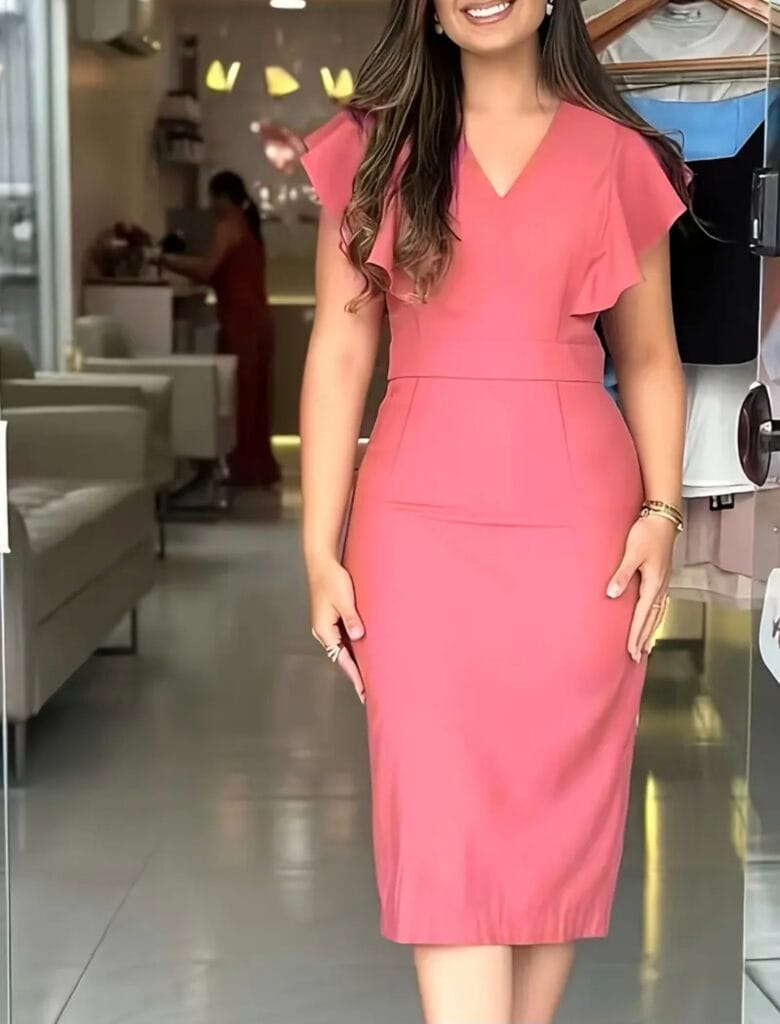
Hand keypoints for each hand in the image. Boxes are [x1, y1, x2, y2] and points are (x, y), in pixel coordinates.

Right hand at [308, 556, 365, 702]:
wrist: (321, 564)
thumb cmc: (332, 579)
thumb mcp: (344, 599)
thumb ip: (351, 619)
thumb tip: (359, 638)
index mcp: (324, 629)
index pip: (341, 658)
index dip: (354, 675)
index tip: (363, 691)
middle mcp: (322, 631)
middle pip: (340, 658)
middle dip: (353, 674)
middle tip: (366, 691)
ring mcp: (325, 626)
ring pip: (340, 649)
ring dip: (352, 662)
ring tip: (365, 677)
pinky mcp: (330, 620)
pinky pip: (341, 639)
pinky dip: (351, 650)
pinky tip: (360, 653)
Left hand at [607, 515, 676, 662]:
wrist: (663, 518)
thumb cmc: (647, 533)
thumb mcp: (632, 553)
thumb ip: (622, 574)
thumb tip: (612, 595)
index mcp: (654, 584)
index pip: (642, 616)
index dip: (636, 634)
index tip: (630, 651)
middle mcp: (661, 586)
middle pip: (652, 619)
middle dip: (644, 638)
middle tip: (637, 656)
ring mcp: (664, 582)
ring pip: (658, 613)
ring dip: (651, 630)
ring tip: (646, 645)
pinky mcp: (662, 577)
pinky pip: (660, 604)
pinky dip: (656, 617)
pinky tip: (654, 620)